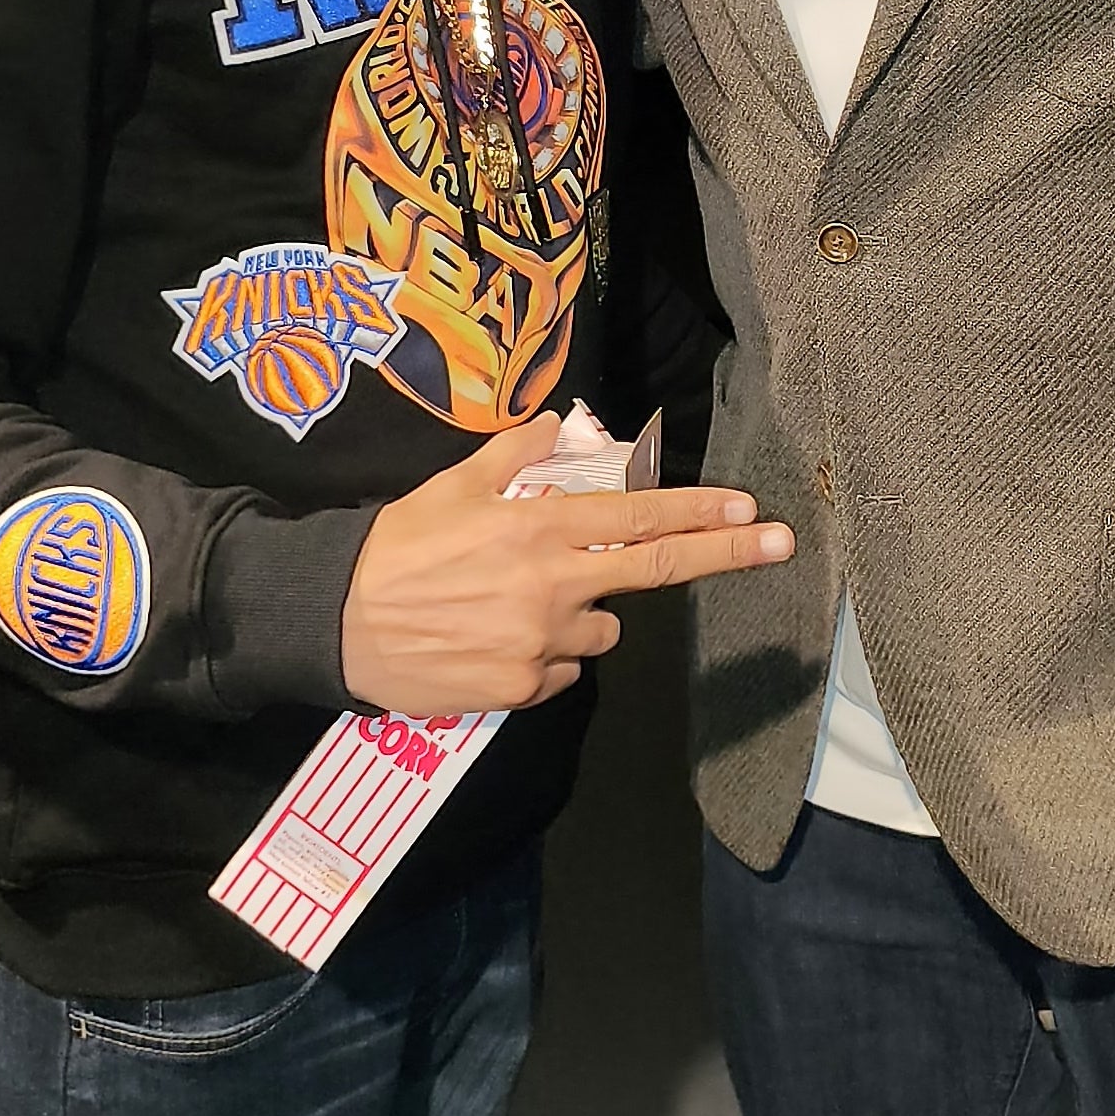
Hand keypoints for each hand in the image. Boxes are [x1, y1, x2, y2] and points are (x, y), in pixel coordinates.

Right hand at [343, 414, 794, 716]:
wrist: (335, 620)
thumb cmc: (395, 544)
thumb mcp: (452, 483)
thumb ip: (515, 455)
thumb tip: (559, 427)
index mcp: (539, 528)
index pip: (638, 517)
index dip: (700, 511)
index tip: (750, 507)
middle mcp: (553, 584)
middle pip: (656, 571)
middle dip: (726, 552)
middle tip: (779, 542)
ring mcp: (540, 642)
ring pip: (599, 628)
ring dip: (579, 614)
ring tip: (512, 604)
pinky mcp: (521, 688)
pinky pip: (559, 670)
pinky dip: (540, 657)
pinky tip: (492, 640)